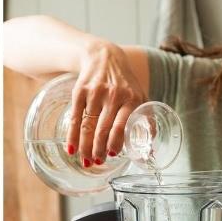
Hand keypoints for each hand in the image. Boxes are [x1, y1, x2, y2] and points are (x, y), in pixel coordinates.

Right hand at [66, 40, 146, 163]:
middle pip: (102, 129)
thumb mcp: (141, 96)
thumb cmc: (125, 82)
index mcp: (131, 98)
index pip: (121, 125)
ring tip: (85, 160)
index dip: (115, 142)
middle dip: (98, 150)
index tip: (112, 155)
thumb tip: (150, 148)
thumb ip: (146, 119)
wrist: (104, 57)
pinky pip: (75, 118)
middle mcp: (113, 95)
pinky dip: (72, 135)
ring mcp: (95, 93)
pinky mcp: (80, 92)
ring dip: (85, 147)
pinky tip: (71, 148)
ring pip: (88, 126)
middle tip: (96, 162)